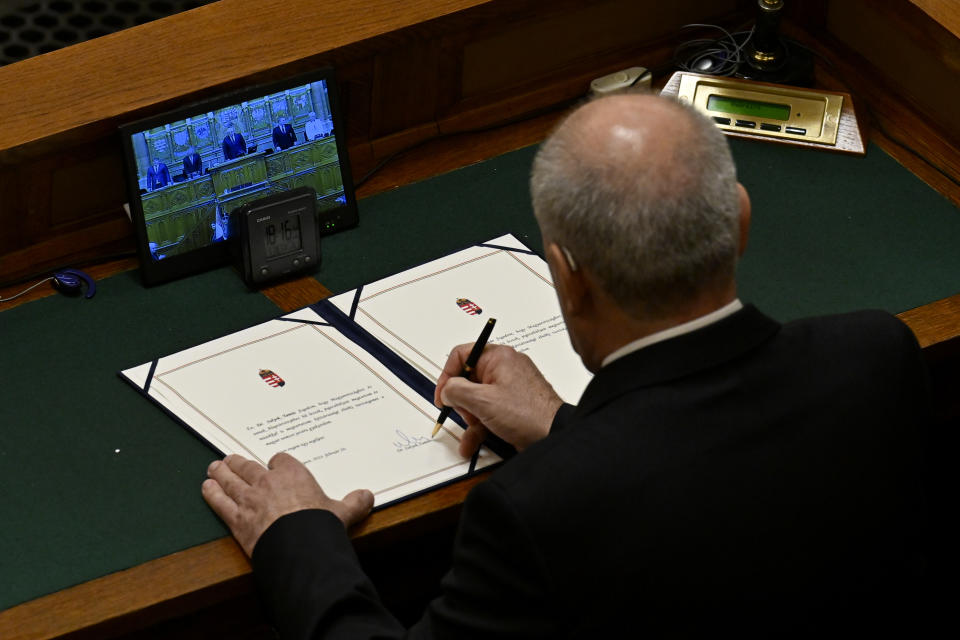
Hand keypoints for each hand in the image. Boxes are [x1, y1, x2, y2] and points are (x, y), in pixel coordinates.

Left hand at [201, 452, 373, 556]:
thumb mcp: (343, 512)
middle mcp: (268, 482)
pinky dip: (212, 494)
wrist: (299, 545)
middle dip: (239, 462)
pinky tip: (206, 488)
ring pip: (231, 480)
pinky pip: (220, 502)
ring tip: (215, 467)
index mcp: (294, 475)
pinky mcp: (237, 519)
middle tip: (231, 459)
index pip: (280, 459)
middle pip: (248, 466)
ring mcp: (250, 499)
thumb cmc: (319, 526)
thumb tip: (367, 497)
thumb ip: (354, 503)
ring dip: (221, 473)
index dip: (277, 462)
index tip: (276, 465)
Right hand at [435, 344, 562, 456]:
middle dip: (462, 403)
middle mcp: (504, 369)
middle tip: (465, 414)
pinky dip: (479, 427)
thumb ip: (457, 390)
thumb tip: (447, 390)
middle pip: (468, 380)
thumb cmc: (528, 413)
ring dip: (469, 420)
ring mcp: (509, 388)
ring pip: (477, 400)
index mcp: (498, 357)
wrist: (555, 435)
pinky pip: (488, 412)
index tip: (443, 395)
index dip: (447, 375)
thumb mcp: (483, 400)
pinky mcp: (512, 406)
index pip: (462, 355)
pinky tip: (472, 444)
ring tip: (471, 435)